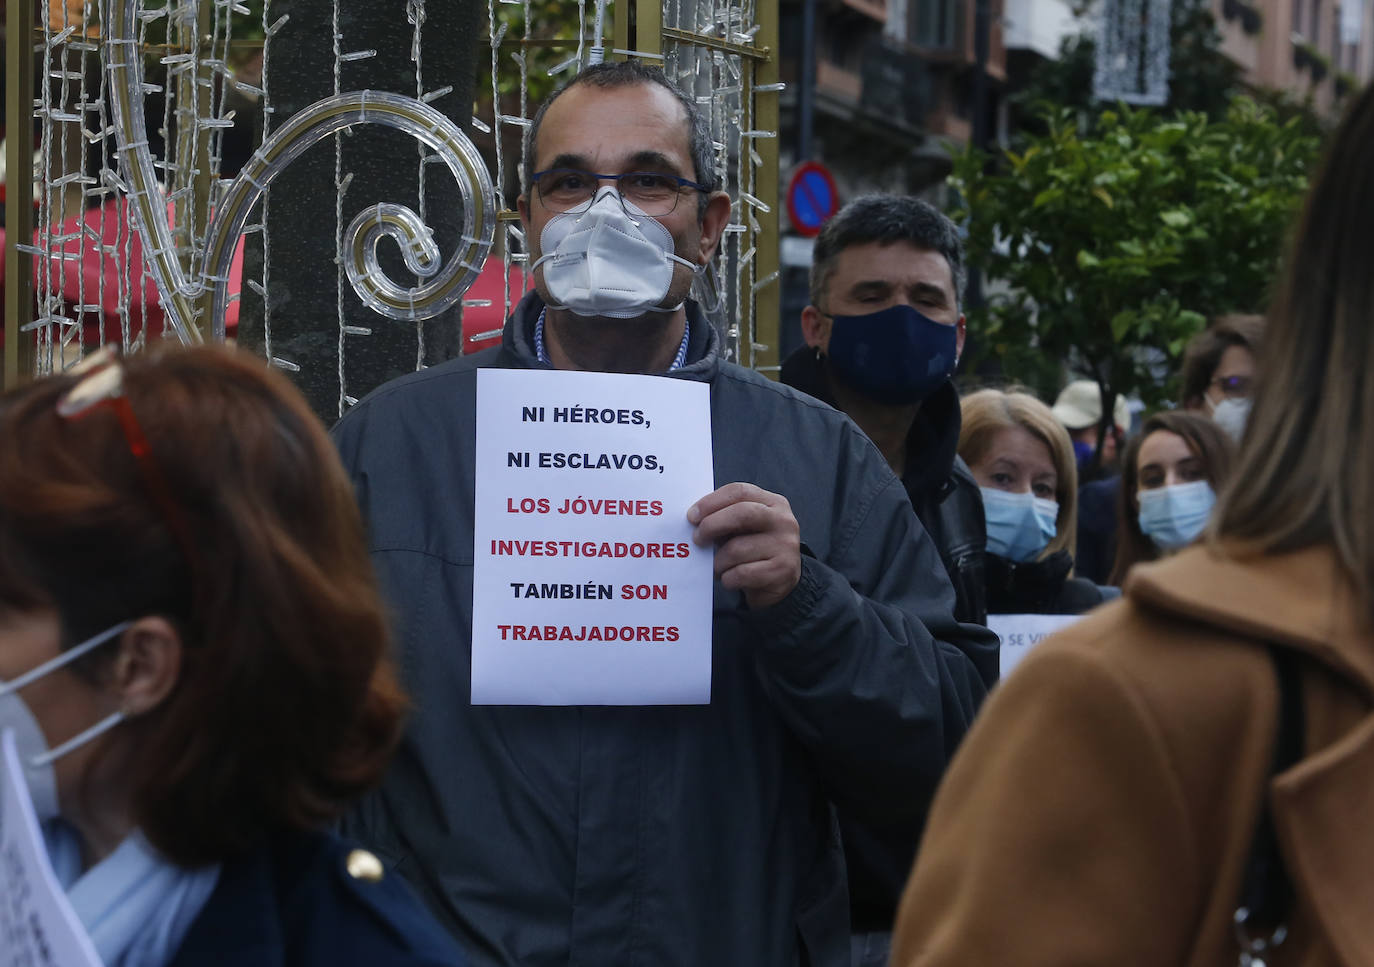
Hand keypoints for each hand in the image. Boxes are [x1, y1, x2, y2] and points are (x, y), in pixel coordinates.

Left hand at [687, 483, 801, 609]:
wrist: (780, 581)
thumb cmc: (754, 549)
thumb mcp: (744, 527)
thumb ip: (725, 517)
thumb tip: (695, 520)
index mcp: (773, 502)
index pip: (739, 492)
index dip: (712, 502)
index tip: (692, 516)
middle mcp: (783, 521)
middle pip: (742, 513)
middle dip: (712, 525)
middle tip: (697, 538)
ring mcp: (785, 546)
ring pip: (737, 549)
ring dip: (718, 561)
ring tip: (716, 566)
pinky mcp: (782, 571)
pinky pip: (741, 573)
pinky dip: (727, 578)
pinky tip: (728, 579)